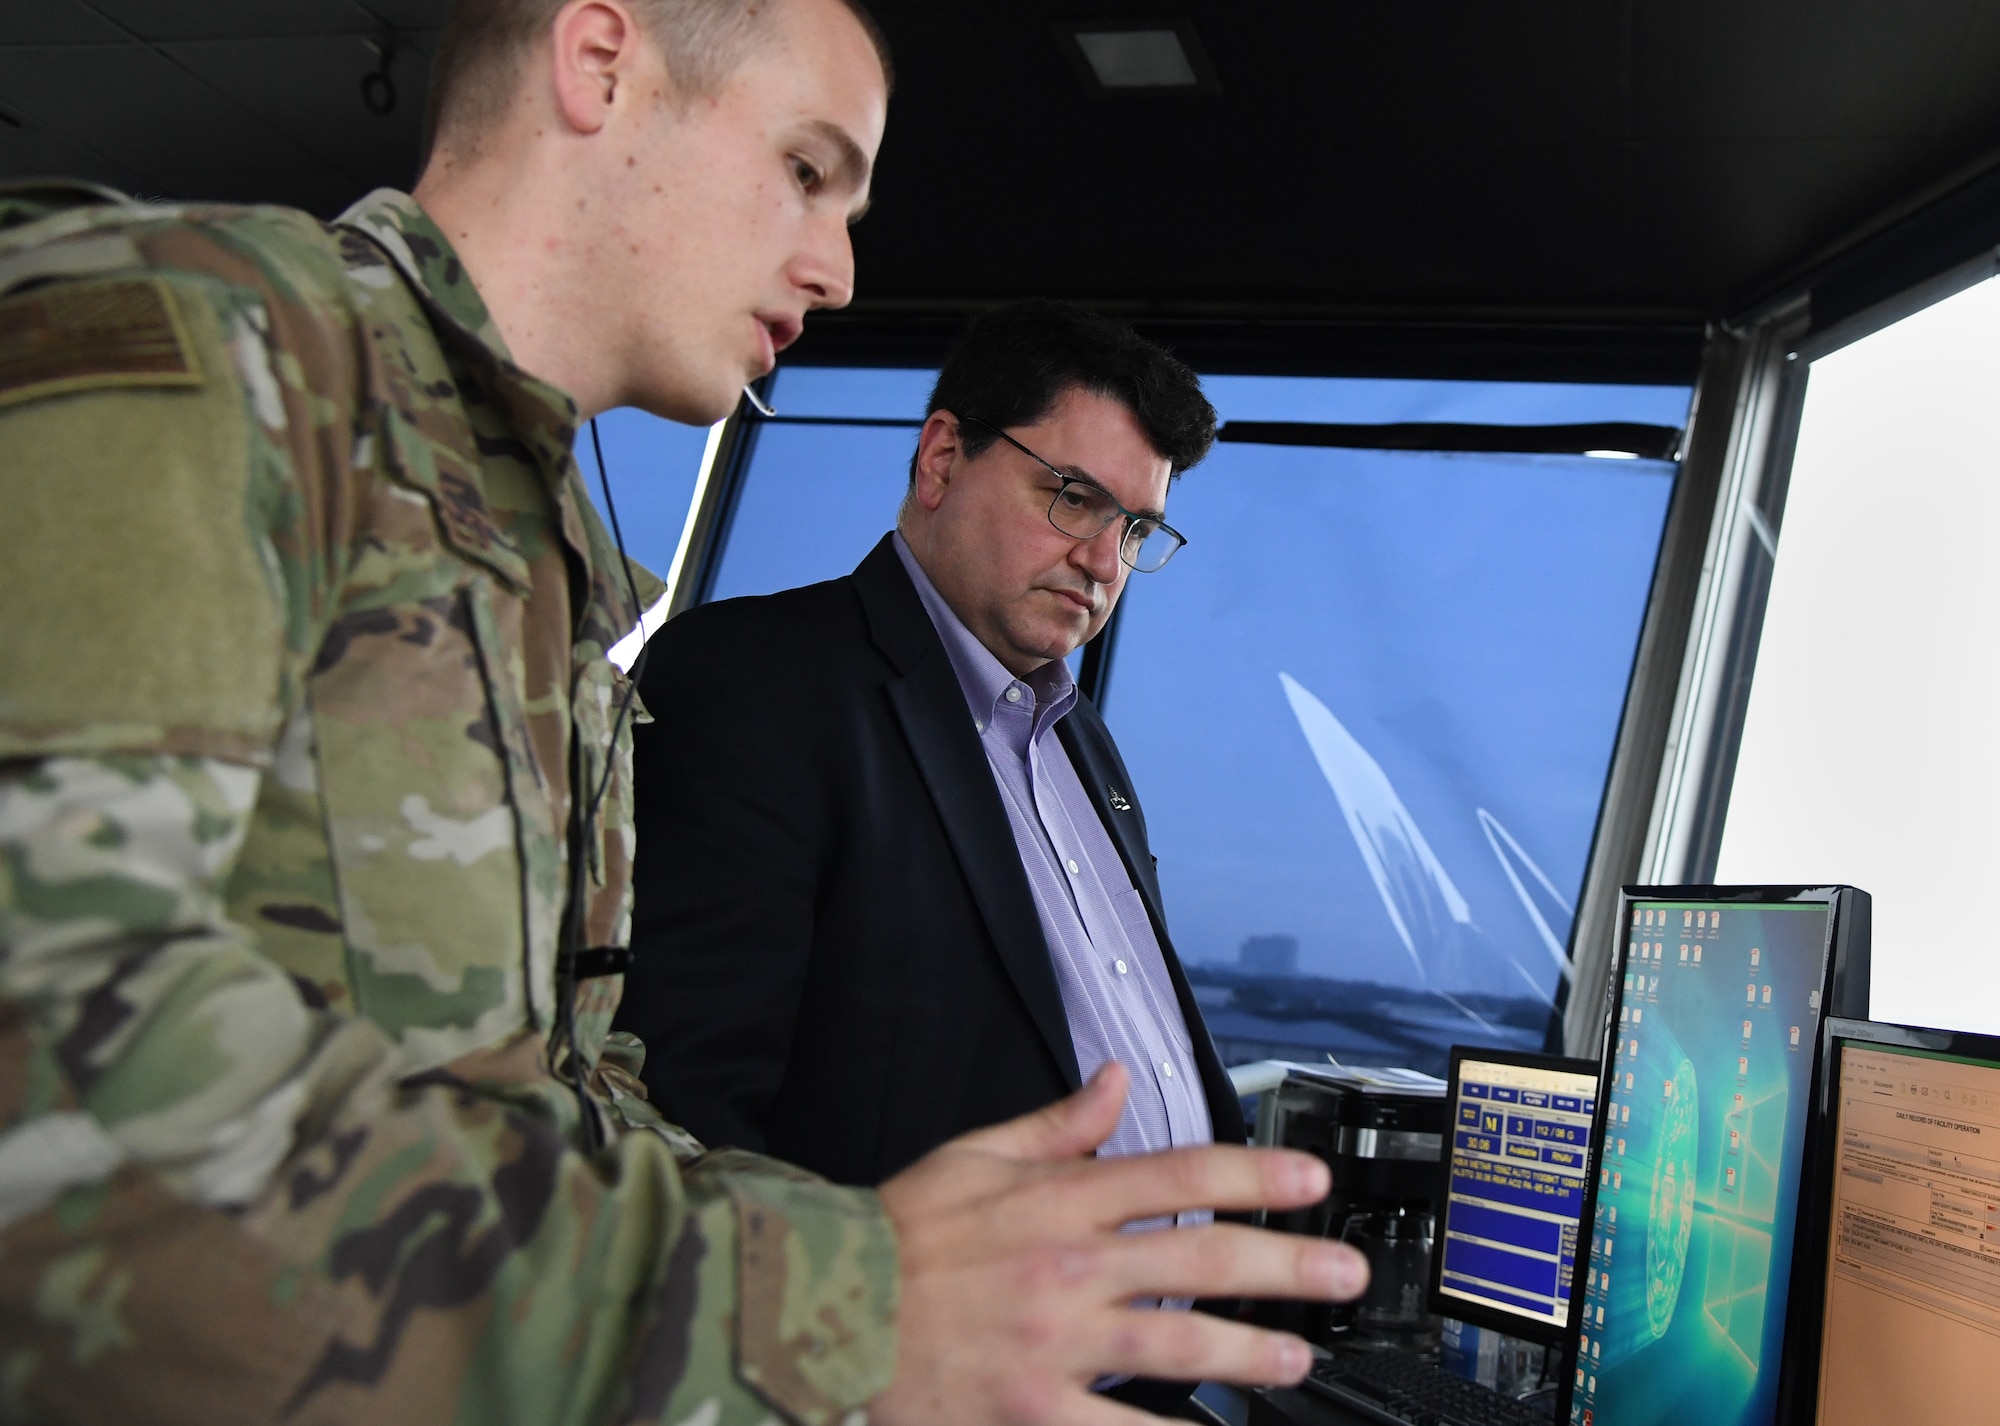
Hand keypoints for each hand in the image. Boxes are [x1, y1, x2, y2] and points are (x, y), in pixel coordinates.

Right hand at [870, 1062, 1365, 1425]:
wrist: (820, 1311)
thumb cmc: (897, 1238)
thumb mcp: (972, 1156)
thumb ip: (1056, 1124)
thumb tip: (1115, 1082)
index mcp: (1058, 1199)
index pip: (1179, 1176)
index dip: (1256, 1177)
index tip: (1311, 1184)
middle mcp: (1069, 1265)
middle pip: (1201, 1261)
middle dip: (1286, 1267)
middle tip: (1344, 1276)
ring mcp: (1054, 1341)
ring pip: (1179, 1344)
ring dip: (1251, 1353)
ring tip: (1296, 1360)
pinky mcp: (1033, 1407)